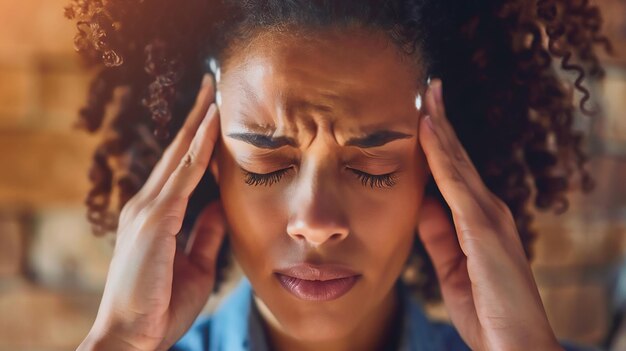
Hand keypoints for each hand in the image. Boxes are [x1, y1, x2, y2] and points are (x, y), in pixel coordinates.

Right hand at [78, 74, 225, 350]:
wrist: (131, 337)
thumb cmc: (159, 306)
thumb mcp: (195, 264)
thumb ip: (205, 232)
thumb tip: (221, 206)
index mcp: (155, 216)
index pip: (180, 168)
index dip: (198, 138)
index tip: (215, 113)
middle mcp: (147, 205)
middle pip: (177, 152)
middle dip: (196, 118)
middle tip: (212, 85)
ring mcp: (147, 209)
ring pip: (179, 155)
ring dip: (199, 122)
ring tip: (215, 91)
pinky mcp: (154, 220)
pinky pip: (183, 174)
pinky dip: (199, 147)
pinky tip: (214, 124)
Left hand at [416, 79, 562, 350]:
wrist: (514, 344)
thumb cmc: (487, 311)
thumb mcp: (452, 269)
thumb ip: (438, 237)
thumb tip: (421, 206)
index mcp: (478, 221)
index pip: (454, 172)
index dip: (439, 142)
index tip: (423, 114)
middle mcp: (488, 211)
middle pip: (458, 158)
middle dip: (442, 121)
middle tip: (429, 86)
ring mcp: (489, 217)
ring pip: (458, 162)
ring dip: (441, 126)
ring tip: (427, 93)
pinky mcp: (484, 229)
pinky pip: (456, 183)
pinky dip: (442, 153)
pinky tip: (428, 129)